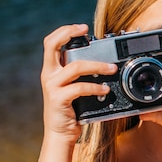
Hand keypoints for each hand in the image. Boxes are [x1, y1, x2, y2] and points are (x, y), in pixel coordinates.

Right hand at [40, 24, 116, 142]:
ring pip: (75, 66)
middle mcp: (48, 75)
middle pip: (52, 45)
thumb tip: (103, 63)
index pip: (51, 42)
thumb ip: (80, 75)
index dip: (64, 31)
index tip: (82, 27)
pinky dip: (95, 87)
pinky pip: (79, 88)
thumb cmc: (71, 109)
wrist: (60, 133)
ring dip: (97, 65)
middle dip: (69, 33)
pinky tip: (105, 90)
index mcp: (52, 69)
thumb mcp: (73, 88)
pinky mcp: (58, 99)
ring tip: (112, 69)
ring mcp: (52, 86)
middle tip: (87, 31)